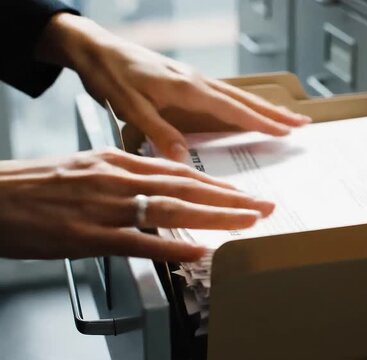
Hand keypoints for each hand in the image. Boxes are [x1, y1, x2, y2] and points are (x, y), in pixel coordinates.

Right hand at [0, 148, 274, 260]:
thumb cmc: (34, 185)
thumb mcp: (85, 168)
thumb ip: (124, 178)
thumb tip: (156, 190)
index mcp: (117, 161)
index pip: (179, 170)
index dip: (216, 182)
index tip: (243, 190)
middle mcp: (117, 178)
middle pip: (186, 186)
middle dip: (230, 197)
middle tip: (263, 205)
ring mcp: (105, 206)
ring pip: (172, 208)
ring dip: (215, 216)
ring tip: (247, 222)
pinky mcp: (89, 234)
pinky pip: (139, 241)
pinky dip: (173, 245)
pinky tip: (199, 249)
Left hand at [35, 13, 310, 160]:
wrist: (96, 49)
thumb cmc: (111, 76)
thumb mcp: (128, 107)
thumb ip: (157, 132)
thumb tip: (183, 157)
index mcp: (188, 88)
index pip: (234, 108)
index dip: (262, 122)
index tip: (287, 131)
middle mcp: (196, 81)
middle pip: (245, 100)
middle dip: (275, 113)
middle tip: (302, 123)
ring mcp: (193, 79)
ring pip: (237, 95)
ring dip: (263, 107)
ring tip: (285, 117)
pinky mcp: (186, 81)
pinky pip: (223, 94)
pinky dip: (242, 103)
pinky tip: (246, 110)